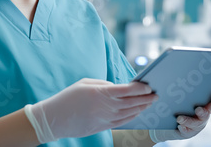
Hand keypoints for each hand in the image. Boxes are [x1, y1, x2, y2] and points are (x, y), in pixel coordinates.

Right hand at [24, 78, 157, 142]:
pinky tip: (138, 112)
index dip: (140, 88)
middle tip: (156, 94)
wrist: (54, 119)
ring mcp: (105, 119)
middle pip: (131, 102)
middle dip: (146, 98)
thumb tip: (119, 88)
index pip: (127, 90)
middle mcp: (105, 107)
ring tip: (150, 102)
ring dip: (141, 107)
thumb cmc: (68, 97)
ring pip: (129, 113)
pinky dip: (132, 116)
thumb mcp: (85, 83)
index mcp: (101, 92)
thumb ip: (104, 84)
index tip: (148, 85)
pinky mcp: (102, 127)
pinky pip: (122, 122)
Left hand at [149, 93, 210, 142]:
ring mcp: (196, 126)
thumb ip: (184, 92)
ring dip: (188, 120)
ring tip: (179, 118)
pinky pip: (187, 132)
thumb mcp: (183, 98)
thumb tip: (173, 84)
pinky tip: (180, 126)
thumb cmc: (180, 106)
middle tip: (197, 109)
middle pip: (205, 115)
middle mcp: (202, 117)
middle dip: (203, 112)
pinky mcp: (188, 133)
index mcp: (204, 107)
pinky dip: (184, 129)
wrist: (172, 123)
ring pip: (195, 124)